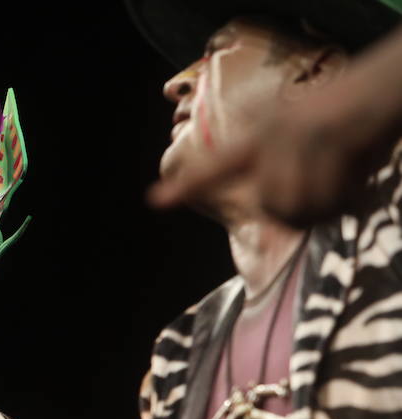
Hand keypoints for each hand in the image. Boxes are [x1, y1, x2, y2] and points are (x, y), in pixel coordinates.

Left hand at [149, 69, 394, 223]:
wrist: (387, 86)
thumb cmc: (356, 118)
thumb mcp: (314, 144)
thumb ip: (291, 174)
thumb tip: (286, 216)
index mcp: (263, 135)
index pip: (218, 165)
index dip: (187, 185)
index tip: (155, 199)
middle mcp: (271, 135)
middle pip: (271, 205)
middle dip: (303, 213)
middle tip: (332, 198)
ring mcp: (297, 136)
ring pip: (296, 204)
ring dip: (327, 207)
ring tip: (346, 187)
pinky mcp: (326, 139)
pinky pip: (328, 196)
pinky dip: (347, 200)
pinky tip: (358, 182)